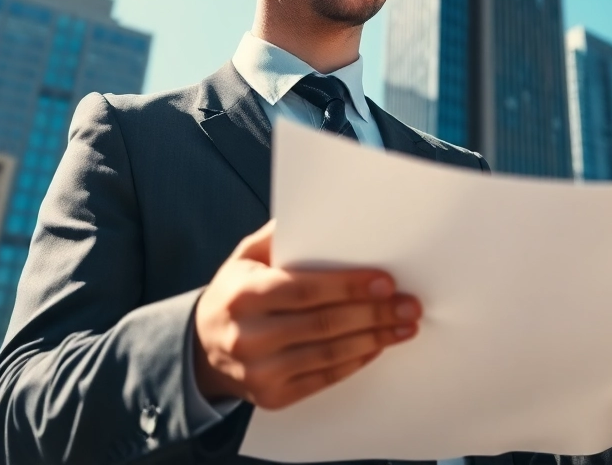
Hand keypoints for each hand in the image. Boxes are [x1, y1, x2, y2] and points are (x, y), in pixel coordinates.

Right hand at [192, 219, 420, 409]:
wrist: (203, 349)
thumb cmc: (236, 294)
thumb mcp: (245, 258)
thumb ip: (279, 236)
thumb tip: (321, 213)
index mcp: (242, 295)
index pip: (303, 289)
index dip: (348, 286)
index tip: (386, 281)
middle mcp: (247, 337)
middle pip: (323, 324)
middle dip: (373, 313)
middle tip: (408, 305)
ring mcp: (259, 372)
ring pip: (328, 354)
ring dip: (374, 339)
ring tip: (404, 326)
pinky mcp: (273, 397)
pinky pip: (324, 379)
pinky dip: (356, 361)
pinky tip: (378, 345)